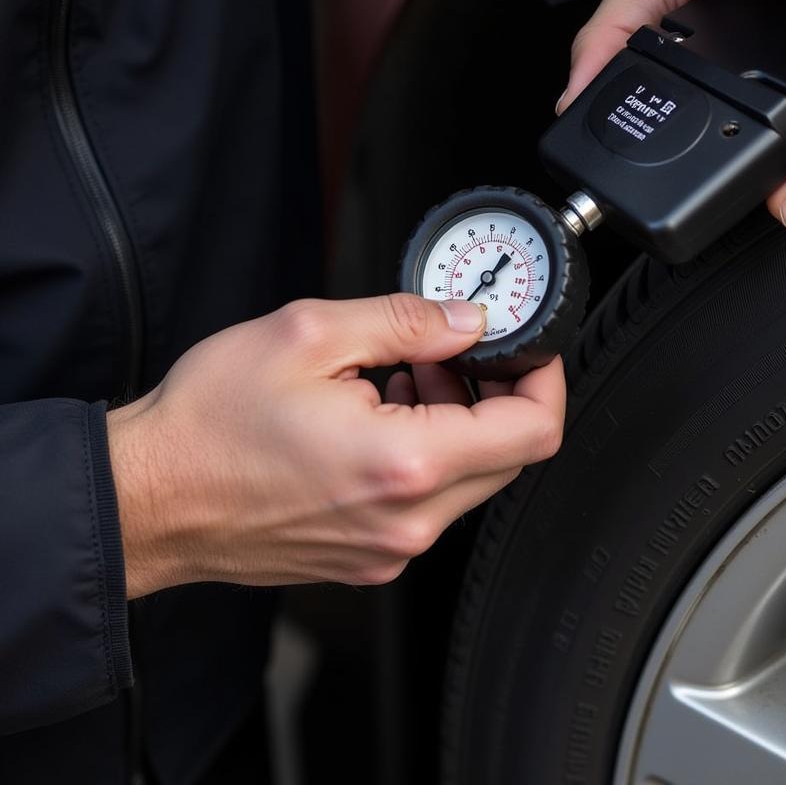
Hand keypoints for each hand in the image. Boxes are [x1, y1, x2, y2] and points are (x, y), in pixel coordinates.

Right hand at [107, 295, 564, 597]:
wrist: (149, 497)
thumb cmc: (209, 423)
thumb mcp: (310, 335)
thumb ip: (406, 321)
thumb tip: (467, 320)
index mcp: (403, 464)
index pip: (532, 432)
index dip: (544, 378)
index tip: (525, 349)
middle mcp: (406, 521)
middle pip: (508, 457)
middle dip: (493, 395)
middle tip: (445, 354)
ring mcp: (388, 548)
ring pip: (469, 480)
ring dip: (455, 423)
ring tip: (399, 379)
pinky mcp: (368, 558)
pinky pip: (428, 504)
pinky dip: (424, 455)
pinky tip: (377, 418)